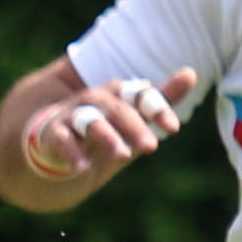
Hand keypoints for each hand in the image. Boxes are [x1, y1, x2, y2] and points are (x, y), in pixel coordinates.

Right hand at [21, 68, 199, 181]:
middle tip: (152, 147)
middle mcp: (94, 101)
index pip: (138, 95)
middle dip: (133, 126)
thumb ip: (159, 100)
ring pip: (89, 121)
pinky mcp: (51, 135)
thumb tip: (190, 73)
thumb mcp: (133, 119)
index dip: (156, 108)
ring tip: (124, 155)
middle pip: (114, 107)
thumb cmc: (101, 130)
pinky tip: (82, 168)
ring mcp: (71, 117)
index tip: (174, 128)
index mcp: (115, 95)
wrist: (55, 145)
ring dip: (106, 136)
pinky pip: (61, 140)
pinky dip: (71, 153)